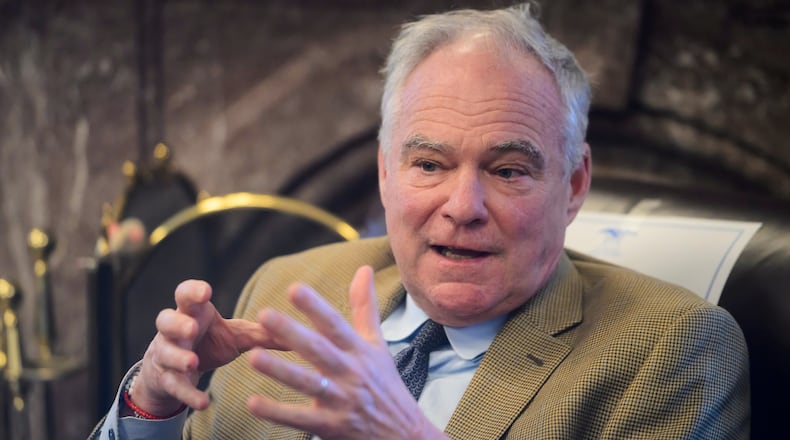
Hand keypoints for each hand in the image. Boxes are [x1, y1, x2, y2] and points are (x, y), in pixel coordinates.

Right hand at [132, 280, 277, 415]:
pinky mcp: (167, 379)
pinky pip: (174, 386)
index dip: (193, 291)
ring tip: (192, 362)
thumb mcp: (236, 335)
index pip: (185, 294)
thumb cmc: (210, 342)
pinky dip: (188, 394)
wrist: (179, 369)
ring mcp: (167, 354)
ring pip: (164, 352)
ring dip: (177, 356)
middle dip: (178, 323)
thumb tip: (300, 333)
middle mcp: (175, 330)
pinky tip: (203, 403)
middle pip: (166, 319)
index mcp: (193, 312)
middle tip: (193, 327)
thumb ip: (264, 333)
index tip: (206, 292)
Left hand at [246, 266, 448, 439]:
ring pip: (307, 384)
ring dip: (280, 371)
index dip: (315, 307)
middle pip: (318, 350)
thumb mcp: (378, 344)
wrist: (405, 435)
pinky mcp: (332, 427)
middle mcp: (350, 373)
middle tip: (264, 315)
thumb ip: (366, 307)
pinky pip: (300, 419)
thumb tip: (363, 269)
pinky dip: (277, 412)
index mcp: (359, 351)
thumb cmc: (386, 385)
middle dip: (291, 333)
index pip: (335, 325)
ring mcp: (341, 401)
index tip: (295, 289)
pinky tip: (253, 402)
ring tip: (254, 357)